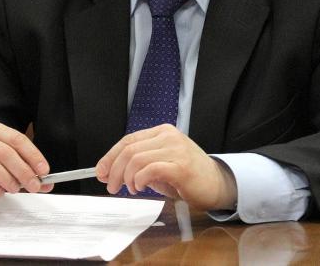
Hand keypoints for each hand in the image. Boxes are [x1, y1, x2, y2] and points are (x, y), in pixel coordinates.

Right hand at [0, 120, 53, 197]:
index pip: (18, 139)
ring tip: (16, 189)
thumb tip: (47, 184)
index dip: (33, 155)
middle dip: (23, 171)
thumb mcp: (6, 159)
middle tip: (34, 185)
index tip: (44, 171)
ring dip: (7, 179)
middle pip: (5, 152)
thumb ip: (26, 169)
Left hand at [95, 124, 236, 210]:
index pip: (128, 139)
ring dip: (127, 178)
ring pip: (136, 159)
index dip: (110, 156)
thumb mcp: (161, 163)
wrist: (218, 184)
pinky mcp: (180, 166)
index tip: (101, 171)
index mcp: (163, 132)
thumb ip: (139, 163)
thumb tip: (111, 171)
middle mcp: (168, 136)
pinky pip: (150, 169)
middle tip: (112, 186)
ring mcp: (175, 149)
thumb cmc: (189, 176)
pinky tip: (140, 187)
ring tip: (131, 189)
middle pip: (129, 149)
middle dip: (115, 170)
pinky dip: (139, 180)